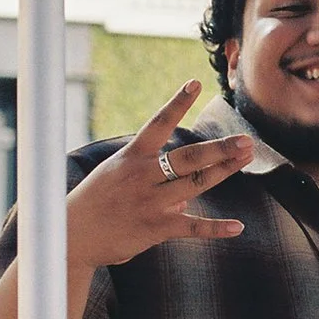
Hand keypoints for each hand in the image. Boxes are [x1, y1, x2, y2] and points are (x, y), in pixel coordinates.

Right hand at [66, 80, 252, 270]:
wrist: (72, 235)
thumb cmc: (96, 201)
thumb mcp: (117, 176)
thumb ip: (153, 177)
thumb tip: (188, 193)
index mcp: (132, 157)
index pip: (158, 123)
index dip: (177, 103)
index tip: (195, 83)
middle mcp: (143, 176)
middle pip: (188, 157)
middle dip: (219, 148)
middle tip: (245, 139)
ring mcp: (151, 202)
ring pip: (196, 184)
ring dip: (224, 171)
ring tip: (246, 157)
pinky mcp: (156, 228)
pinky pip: (192, 226)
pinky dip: (217, 228)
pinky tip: (238, 227)